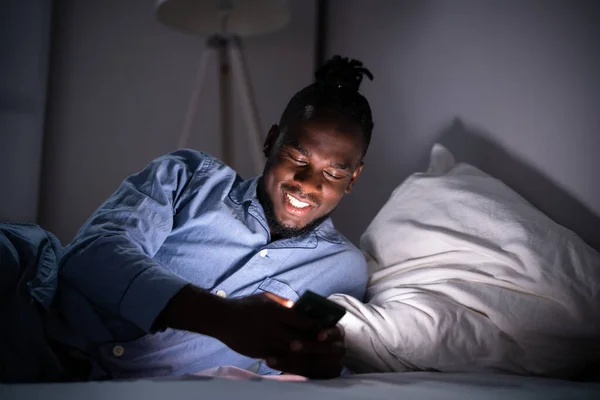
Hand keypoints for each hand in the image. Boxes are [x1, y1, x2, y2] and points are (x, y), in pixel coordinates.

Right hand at [214, 293, 344, 377]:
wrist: (222, 319)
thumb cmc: (245, 305)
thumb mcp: (265, 299)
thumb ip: (282, 304)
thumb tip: (298, 308)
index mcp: (276, 312)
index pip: (302, 321)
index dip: (315, 327)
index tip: (325, 329)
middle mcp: (273, 328)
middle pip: (300, 339)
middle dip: (314, 344)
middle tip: (327, 348)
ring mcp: (266, 342)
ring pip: (290, 352)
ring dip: (304, 356)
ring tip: (316, 357)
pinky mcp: (259, 352)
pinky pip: (278, 359)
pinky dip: (288, 361)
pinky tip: (297, 363)